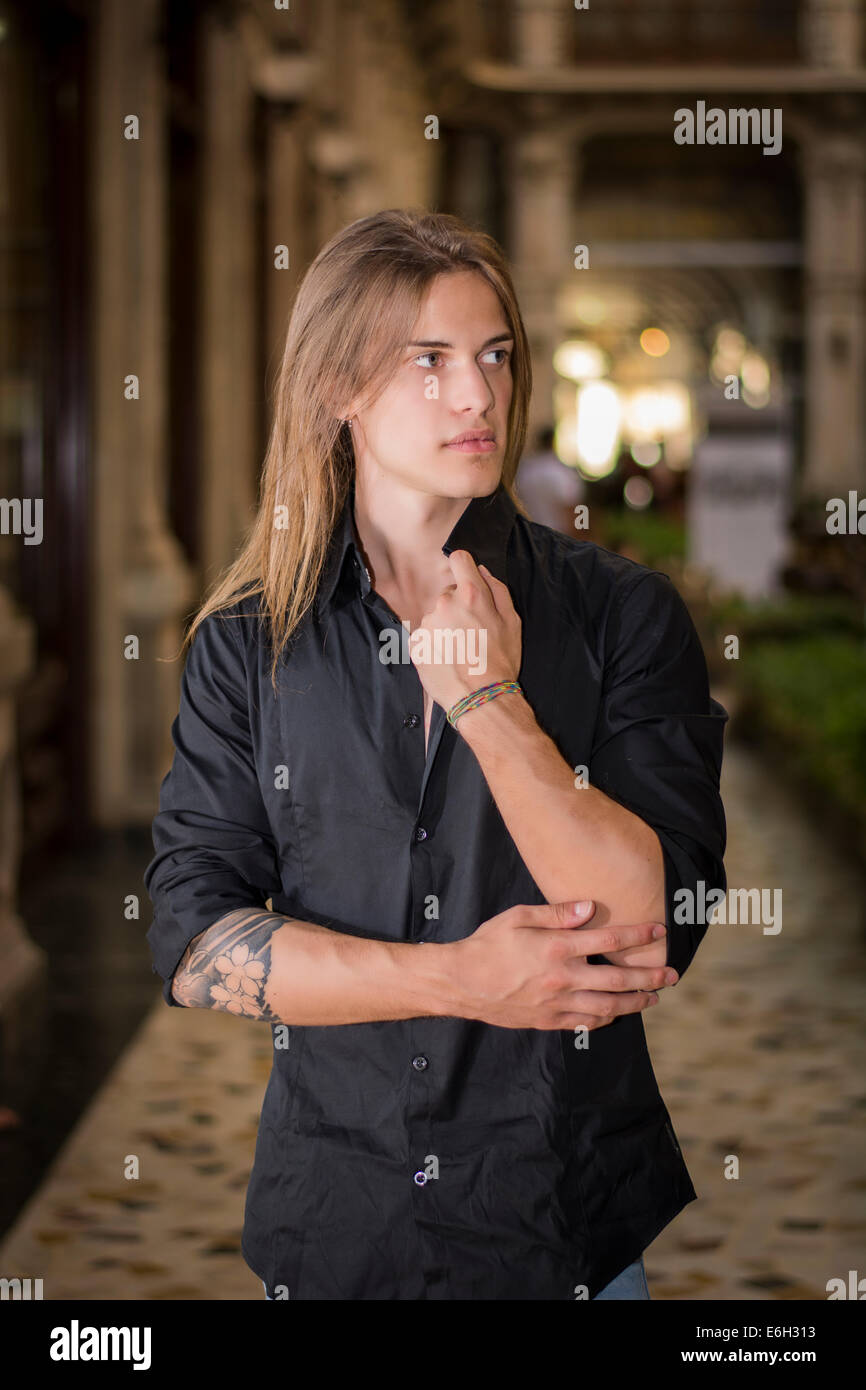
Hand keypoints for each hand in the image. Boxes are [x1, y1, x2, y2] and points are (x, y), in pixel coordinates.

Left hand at [409, 551, 521, 712]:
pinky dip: (434, 645)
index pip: (458, 558)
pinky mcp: (416, 644)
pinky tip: (448, 660)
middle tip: (472, 633)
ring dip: (445, 627)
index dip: (464, 568)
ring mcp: (427, 624)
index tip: (467, 580)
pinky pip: (425, 636)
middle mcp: (444, 604)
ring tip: (460, 651)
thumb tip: (482, 570)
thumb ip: (497, 589)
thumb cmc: (501, 661)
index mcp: (470, 594)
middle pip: (448, 593)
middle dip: (458, 607)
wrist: (481, 698)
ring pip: (436, 616)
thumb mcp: (513, 621)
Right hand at [451, 899, 677, 1031]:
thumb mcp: (517, 917)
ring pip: (607, 1005)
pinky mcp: (548, 1021)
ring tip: (654, 997)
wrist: (460, 983)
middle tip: (672, 974)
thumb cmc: (487, 945)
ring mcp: (556, 1003)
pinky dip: (606, 1018)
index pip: (608, 940)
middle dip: (649, 976)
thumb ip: (555, 913)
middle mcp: (562, 978)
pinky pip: (585, 1022)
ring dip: (635, 1001)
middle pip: (617, 978)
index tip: (659, 931)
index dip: (638, 935)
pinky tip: (617, 1012)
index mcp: (556, 948)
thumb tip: (589, 908)